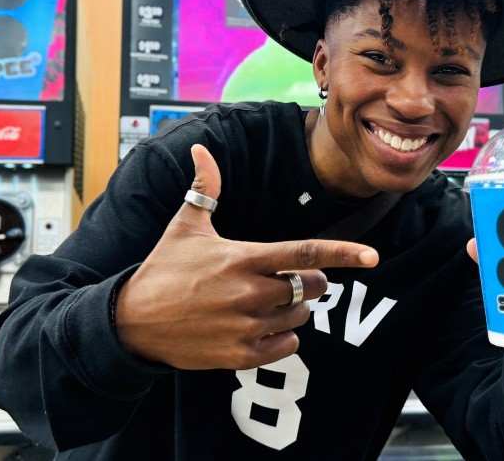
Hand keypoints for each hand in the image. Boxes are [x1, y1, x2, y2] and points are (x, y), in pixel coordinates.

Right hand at [115, 144, 378, 370]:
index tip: (372, 256)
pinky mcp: (240, 355)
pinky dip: (284, 336)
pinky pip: (287, 346)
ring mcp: (246, 327)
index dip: (342, 254)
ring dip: (295, 308)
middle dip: (312, 282)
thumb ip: (205, 188)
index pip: (304, 254)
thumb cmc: (162, 270)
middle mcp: (249, 293)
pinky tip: (264, 326)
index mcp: (243, 258)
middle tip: (291, 278)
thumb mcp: (184, 226)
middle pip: (310, 288)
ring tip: (269, 301)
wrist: (131, 322)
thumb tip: (201, 148)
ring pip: (300, 317)